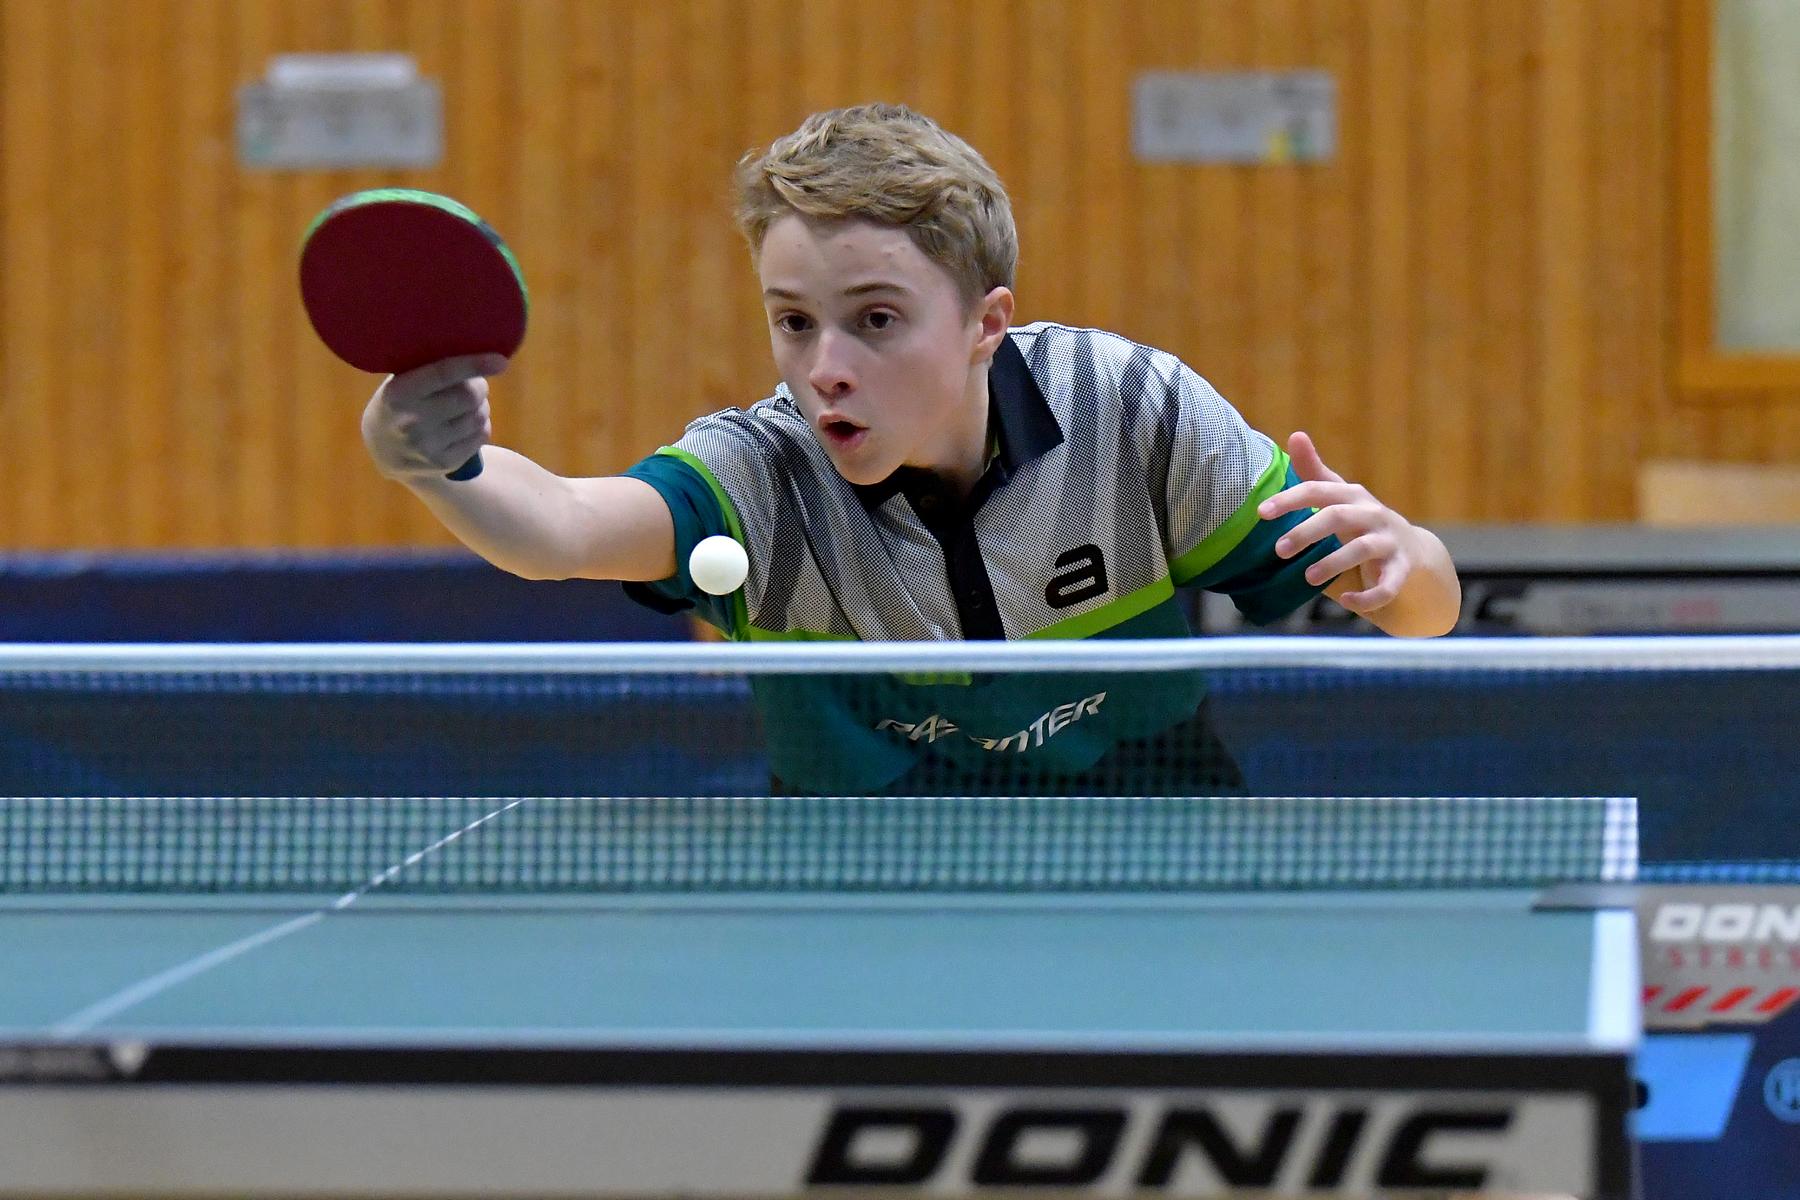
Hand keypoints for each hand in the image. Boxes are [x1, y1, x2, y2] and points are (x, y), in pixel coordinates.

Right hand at [361, 354, 505, 479]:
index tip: (500, 361)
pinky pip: (481, 436)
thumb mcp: (401, 382)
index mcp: (399, 393)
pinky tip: (468, 423)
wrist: (383, 452)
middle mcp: (412, 421)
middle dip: (479, 387)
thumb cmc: (399, 404)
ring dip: (481, 407)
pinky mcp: (444, 463)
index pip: (443, 373)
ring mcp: (428, 446)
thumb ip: (427, 368)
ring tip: (468, 405)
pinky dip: (481, 426)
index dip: (474, 365)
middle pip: (468, 396)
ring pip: (478, 417)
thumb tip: (472, 347)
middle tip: (475, 385)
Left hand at [1257, 431, 1415, 613]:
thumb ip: (1314, 473)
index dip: (1290, 500)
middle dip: (1306, 531)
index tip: (1261, 512)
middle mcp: (1372, 515)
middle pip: (1338, 516)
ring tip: (1307, 577)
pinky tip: (1348, 603)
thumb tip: (1295, 434)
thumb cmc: (1362, 524)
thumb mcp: (1339, 498)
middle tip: (1279, 550)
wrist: (1414, 555)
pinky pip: (1388, 585)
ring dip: (1333, 563)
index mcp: (1352, 496)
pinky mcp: (1402, 570)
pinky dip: (1368, 596)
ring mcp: (1389, 542)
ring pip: (1362, 549)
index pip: (1318, 491)